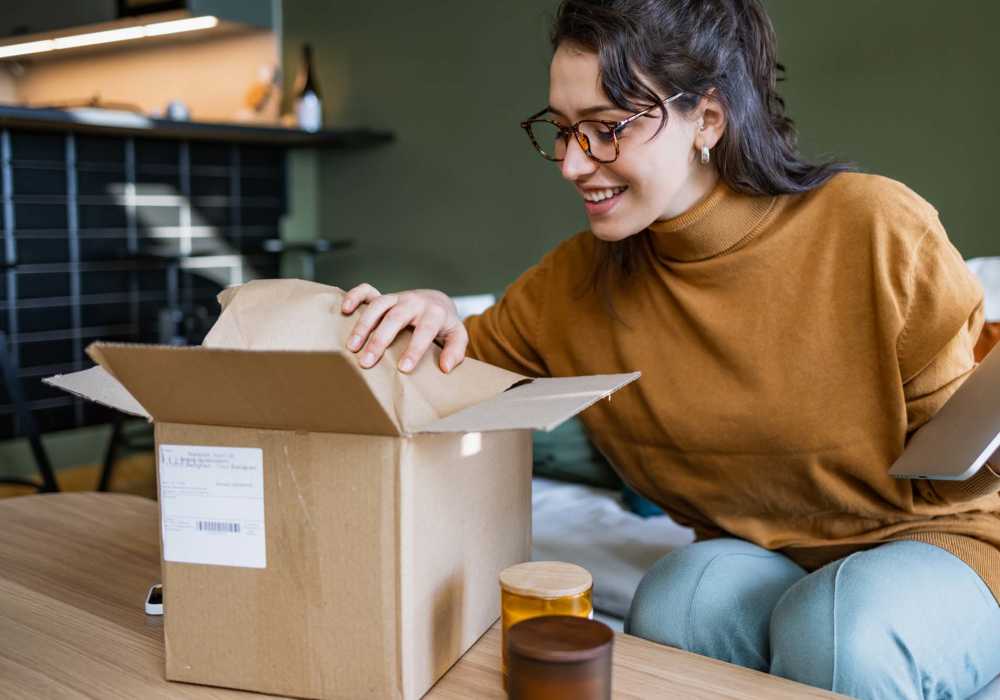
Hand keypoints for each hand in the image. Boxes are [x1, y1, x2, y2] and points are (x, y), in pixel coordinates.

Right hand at [340, 283, 467, 373]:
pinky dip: (354, 296)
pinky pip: (366, 290)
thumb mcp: (457, 336)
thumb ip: (455, 351)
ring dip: (363, 326)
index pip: (424, 330)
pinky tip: (344, 310)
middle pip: (395, 318)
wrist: (437, 302)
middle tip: (367, 362)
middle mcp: (413, 302)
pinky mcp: (383, 296)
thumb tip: (445, 367)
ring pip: (377, 306)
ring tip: (352, 347)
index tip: (403, 368)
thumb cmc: (444, 325)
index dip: (414, 349)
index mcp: (434, 312)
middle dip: (380, 340)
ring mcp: (397, 297)